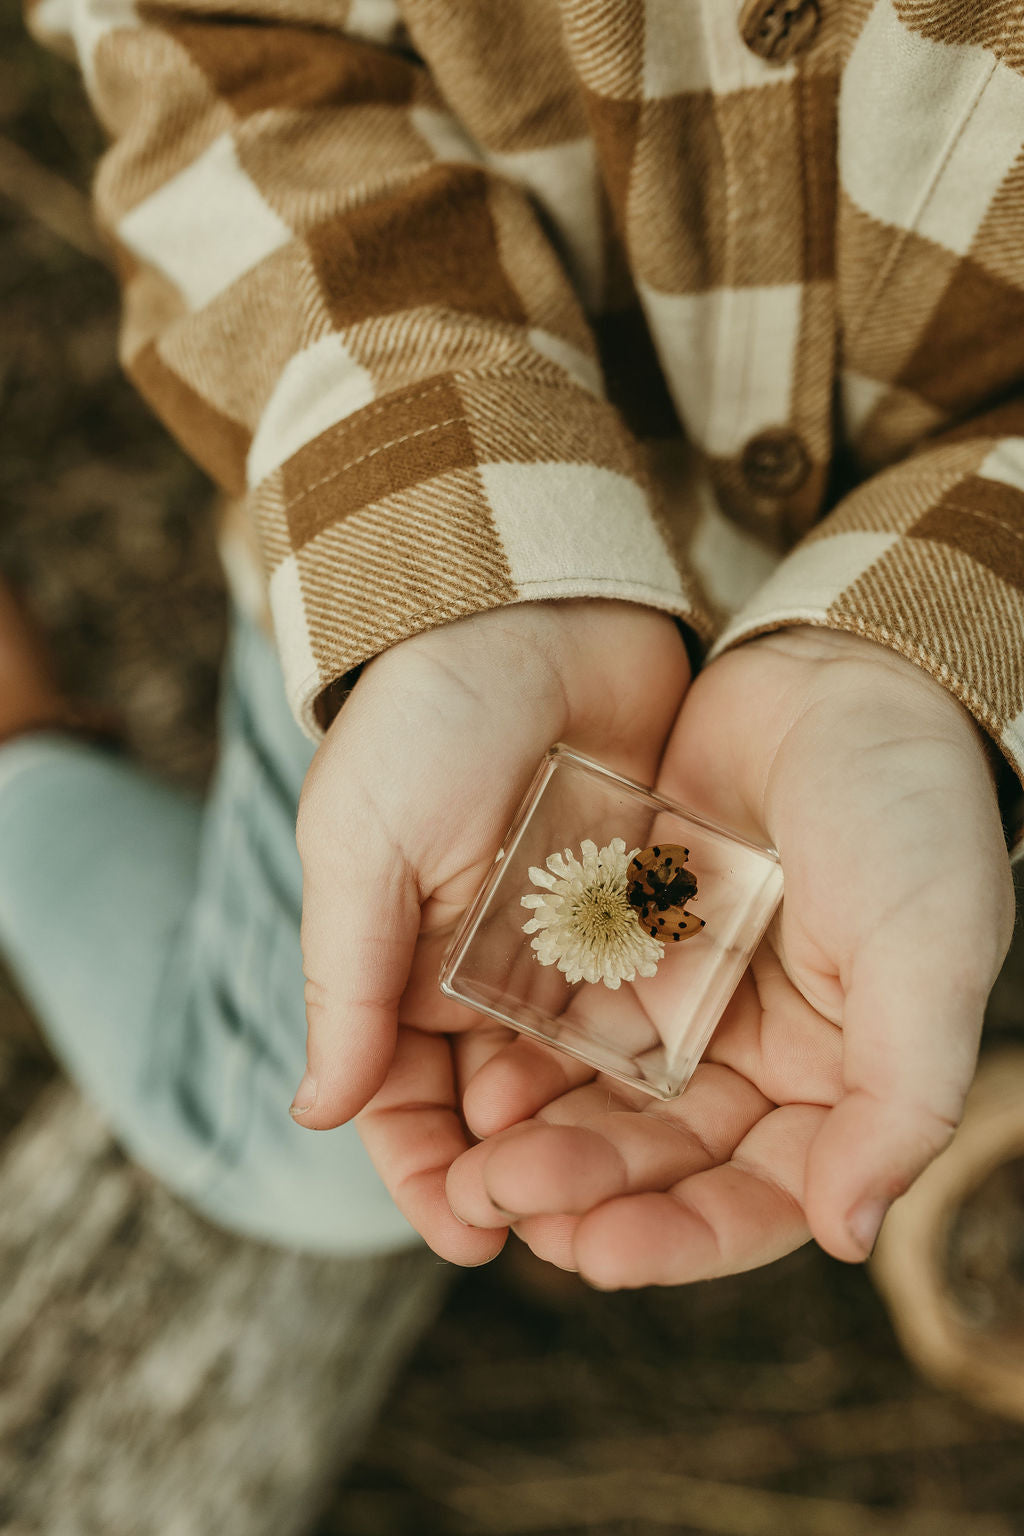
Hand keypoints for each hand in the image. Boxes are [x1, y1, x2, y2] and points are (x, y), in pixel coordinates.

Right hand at [290, 599, 689, 1260]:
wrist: (541, 610)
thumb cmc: (428, 719)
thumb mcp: (363, 844)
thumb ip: (345, 979)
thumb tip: (315, 1113)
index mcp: (396, 965)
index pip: (398, 1101)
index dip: (422, 1174)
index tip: (467, 1231)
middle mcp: (480, 974)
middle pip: (494, 1108)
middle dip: (518, 1171)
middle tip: (558, 1223)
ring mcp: (566, 951)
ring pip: (574, 1078)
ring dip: (590, 1137)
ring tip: (625, 1193)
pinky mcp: (641, 918)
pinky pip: (646, 1012)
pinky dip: (652, 1066)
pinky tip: (677, 1112)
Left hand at [447, 628, 1014, 1284]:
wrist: (840, 673)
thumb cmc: (908, 810)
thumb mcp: (926, 952)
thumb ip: (900, 1095)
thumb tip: (847, 1232)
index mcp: (842, 1080)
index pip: (761, 1198)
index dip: (681, 1238)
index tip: (596, 1253)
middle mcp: (764, 1055)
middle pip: (667, 1157)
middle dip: (585, 1187)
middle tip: (502, 1198)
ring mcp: (694, 998)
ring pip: (609, 1096)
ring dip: (545, 1133)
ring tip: (474, 1158)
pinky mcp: (636, 941)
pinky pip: (574, 1013)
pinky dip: (531, 1049)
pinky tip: (477, 1076)